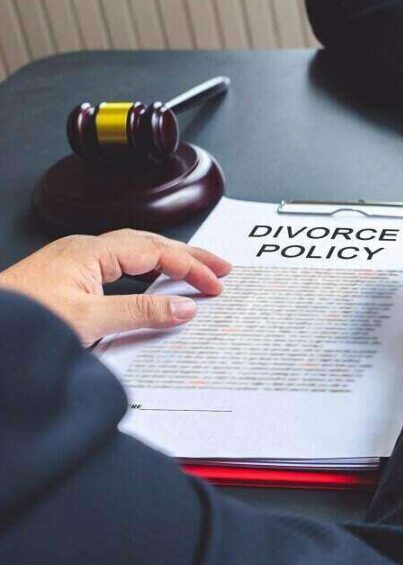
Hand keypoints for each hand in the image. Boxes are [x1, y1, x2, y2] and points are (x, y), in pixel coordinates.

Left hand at [0, 230, 230, 345]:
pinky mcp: (67, 277)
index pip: (156, 251)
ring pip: (133, 252)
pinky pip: (118, 266)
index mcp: (91, 252)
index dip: (191, 267)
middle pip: (148, 244)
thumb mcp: (88, 321)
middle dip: (188, 256)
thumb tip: (182, 307)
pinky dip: (145, 271)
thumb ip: (140, 313)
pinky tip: (150, 284)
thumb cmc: (21, 320)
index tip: (215, 283)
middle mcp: (83, 250)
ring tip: (194, 272)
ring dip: (168, 261)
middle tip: (220, 268)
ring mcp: (74, 262)